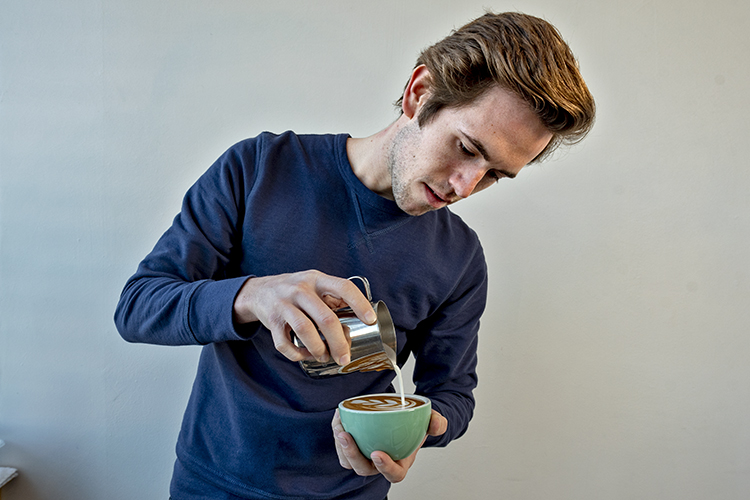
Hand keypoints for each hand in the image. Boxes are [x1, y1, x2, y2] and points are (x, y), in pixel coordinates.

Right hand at [232, 270, 375, 364]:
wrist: (258, 291)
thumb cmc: (294, 290)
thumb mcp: (314, 284)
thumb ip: (333, 298)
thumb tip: (358, 319)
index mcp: (317, 280)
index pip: (343, 287)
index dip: (359, 304)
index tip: (370, 320)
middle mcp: (300, 290)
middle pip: (325, 318)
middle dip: (338, 342)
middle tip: (344, 356)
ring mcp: (284, 304)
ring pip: (305, 330)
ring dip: (318, 349)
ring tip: (325, 357)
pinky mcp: (270, 321)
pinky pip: (284, 343)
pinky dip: (297, 354)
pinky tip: (305, 355)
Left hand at [332, 408, 447, 482]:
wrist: (404, 418)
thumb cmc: (416, 425)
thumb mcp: (431, 422)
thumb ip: (437, 423)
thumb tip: (436, 424)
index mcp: (400, 464)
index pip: (393, 474)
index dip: (385, 467)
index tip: (377, 453)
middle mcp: (380, 464)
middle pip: (363, 469)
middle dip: (353, 455)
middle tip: (347, 436)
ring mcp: (365, 457)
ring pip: (348, 460)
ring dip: (341, 446)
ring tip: (340, 427)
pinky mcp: (355, 446)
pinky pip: (342, 447)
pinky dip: (338, 432)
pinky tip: (339, 417)